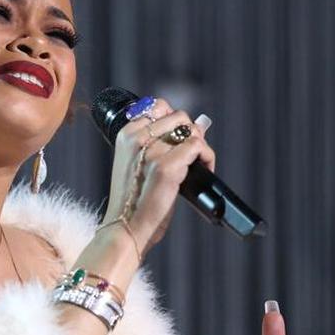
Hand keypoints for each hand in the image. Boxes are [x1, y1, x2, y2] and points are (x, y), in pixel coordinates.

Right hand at [100, 97, 215, 259]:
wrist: (126, 228)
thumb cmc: (134, 201)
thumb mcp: (141, 165)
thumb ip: (164, 142)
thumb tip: (201, 122)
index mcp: (126, 134)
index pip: (158, 106)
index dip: (175, 123)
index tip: (178, 142)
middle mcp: (136, 138)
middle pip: (178, 116)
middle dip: (191, 133)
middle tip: (191, 156)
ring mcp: (152, 151)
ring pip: (190, 129)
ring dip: (201, 146)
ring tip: (197, 165)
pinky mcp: (167, 166)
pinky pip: (198, 147)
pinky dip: (207, 158)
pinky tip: (204, 172)